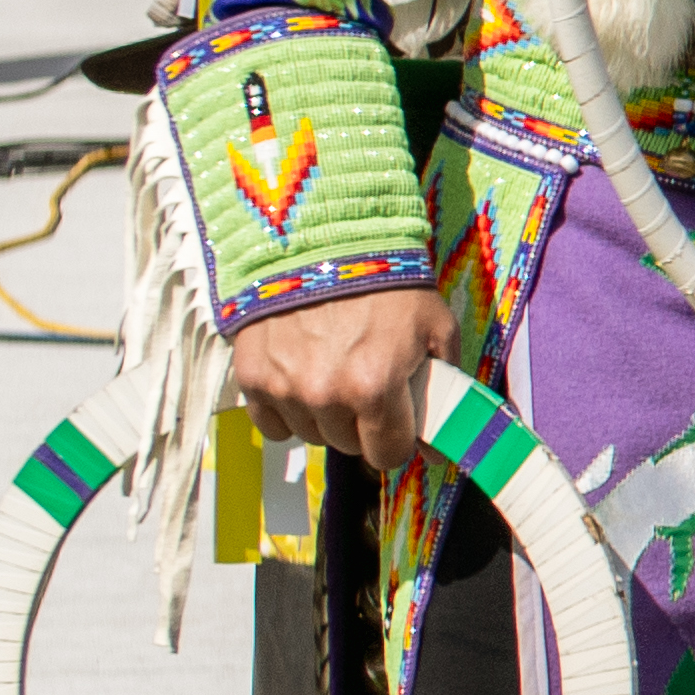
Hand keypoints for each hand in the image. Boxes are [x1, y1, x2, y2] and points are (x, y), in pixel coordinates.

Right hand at [231, 282, 442, 473]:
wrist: (321, 241)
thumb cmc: (386, 282)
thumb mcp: (435, 326)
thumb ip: (444, 384)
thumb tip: (441, 437)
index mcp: (375, 388)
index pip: (388, 453)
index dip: (397, 440)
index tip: (397, 423)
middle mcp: (326, 395)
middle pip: (347, 446)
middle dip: (361, 426)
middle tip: (366, 390)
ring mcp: (284, 388)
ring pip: (310, 435)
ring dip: (324, 417)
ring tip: (333, 377)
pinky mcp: (251, 377)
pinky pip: (271, 423)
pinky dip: (286, 411)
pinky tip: (300, 381)